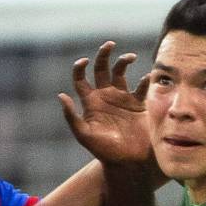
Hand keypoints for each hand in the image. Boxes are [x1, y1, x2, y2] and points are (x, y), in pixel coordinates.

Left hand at [59, 41, 151, 162]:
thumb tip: (61, 95)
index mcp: (90, 102)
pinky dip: (144, 80)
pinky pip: (141, 87)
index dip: (80, 67)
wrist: (128, 161)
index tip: (85, 61)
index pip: (81, 78)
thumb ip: (71, 117)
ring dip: (123, 61)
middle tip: (109, 44)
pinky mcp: (138, 104)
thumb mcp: (84, 135)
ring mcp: (122, 99)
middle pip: (101, 68)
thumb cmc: (104, 151)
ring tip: (129, 57)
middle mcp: (105, 96)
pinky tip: (145, 79)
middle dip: (104, 54)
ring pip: (121, 72)